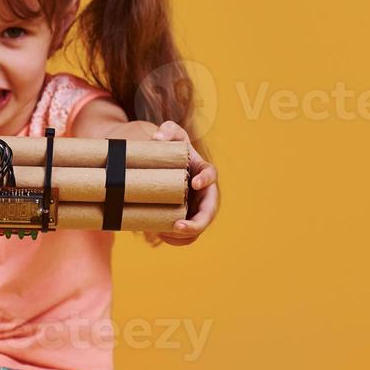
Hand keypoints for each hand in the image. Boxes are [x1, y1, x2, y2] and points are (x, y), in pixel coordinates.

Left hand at [143, 120, 217, 246]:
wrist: (165, 166)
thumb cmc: (171, 149)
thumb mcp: (170, 134)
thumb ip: (167, 130)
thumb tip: (157, 138)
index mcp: (203, 170)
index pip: (211, 174)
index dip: (206, 180)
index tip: (195, 183)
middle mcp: (205, 192)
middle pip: (209, 211)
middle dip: (197, 222)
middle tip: (178, 226)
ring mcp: (197, 207)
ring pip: (199, 227)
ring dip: (185, 235)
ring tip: (164, 233)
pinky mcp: (187, 217)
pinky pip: (187, 235)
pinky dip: (177, 239)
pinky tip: (161, 235)